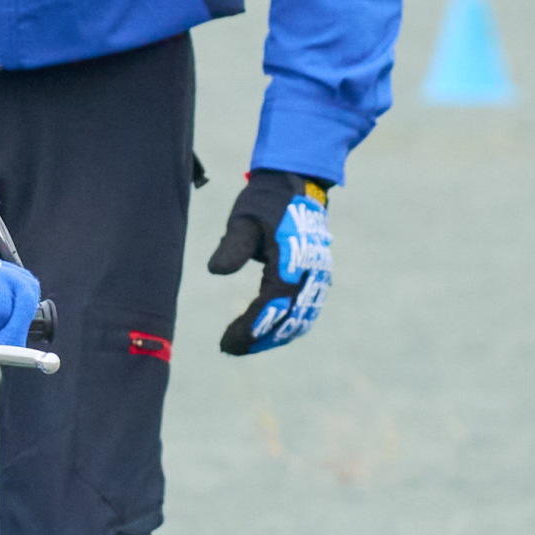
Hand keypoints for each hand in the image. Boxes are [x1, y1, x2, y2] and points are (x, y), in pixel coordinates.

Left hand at [207, 171, 331, 354]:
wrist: (297, 184)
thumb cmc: (265, 202)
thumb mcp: (243, 219)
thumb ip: (232, 245)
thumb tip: (216, 271)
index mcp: (292, 259)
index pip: (271, 305)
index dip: (250, 328)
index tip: (227, 343)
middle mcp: (310, 272)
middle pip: (288, 318)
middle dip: (259, 338)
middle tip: (229, 349)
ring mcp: (317, 275)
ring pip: (300, 318)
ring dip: (274, 335)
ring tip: (243, 346)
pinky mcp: (317, 276)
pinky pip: (306, 308)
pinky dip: (288, 325)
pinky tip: (267, 334)